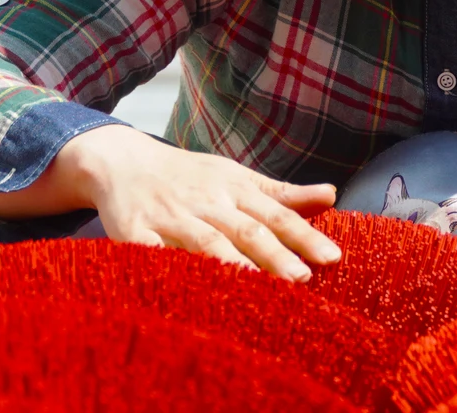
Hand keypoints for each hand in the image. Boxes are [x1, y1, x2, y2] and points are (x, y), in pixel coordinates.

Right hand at [68, 125, 342, 279]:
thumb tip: (332, 194)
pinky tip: (190, 293)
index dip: (304, 236)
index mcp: (234, 189)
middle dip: (275, 256)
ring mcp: (171, 218)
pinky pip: (156, 256)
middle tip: (302, 279)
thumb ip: (281, 193)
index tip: (332, 258)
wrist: (124, 162)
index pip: (276, 214)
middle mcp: (207, 203)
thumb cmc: (191, 177)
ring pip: (207, 245)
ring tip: (259, 292)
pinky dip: (172, 272)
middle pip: (246, 231)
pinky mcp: (136, 234)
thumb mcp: (237, 177)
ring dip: (233, 267)